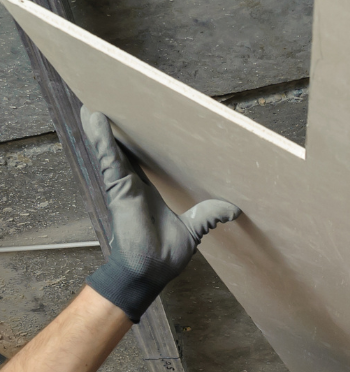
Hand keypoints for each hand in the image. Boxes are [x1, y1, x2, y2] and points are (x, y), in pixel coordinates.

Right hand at [81, 108, 239, 322]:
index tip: (145, 121)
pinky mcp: (118, 189)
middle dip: (121, 129)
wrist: (151, 271)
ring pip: (113, 151)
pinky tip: (95, 120)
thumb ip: (208, 216)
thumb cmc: (164, 254)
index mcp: (147, 191)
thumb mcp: (193, 230)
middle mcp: (132, 185)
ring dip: (103, 129)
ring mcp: (123, 186)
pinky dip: (102, 141)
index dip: (144, 142)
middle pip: (126, 150)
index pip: (145, 160)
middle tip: (116, 100)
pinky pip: (109, 160)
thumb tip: (232, 209)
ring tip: (95, 104)